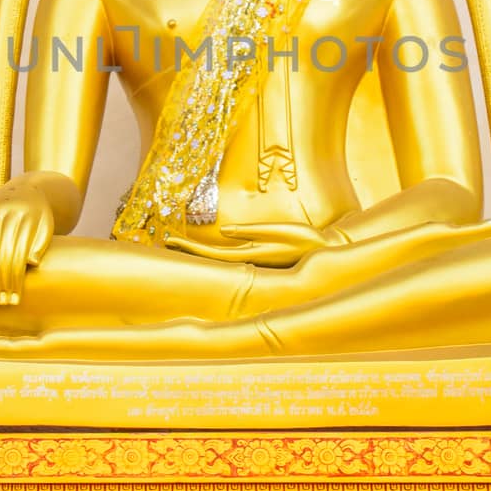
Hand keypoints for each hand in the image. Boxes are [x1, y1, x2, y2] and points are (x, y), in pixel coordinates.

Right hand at [0, 183, 54, 304]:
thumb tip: (31, 264)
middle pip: (1, 254)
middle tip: (1, 302)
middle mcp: (8, 214)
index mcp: (29, 216)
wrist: (24, 190)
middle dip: (1, 281)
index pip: (19, 253)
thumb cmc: (39, 216)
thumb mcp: (47, 226)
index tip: (15, 298)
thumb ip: (41, 244)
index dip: (16, 278)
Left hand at [166, 220, 329, 267]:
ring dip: (198, 252)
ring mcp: (253, 260)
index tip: (170, 241)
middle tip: (165, 241)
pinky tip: (205, 249)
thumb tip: (224, 230)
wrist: (325, 252)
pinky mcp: (258, 255)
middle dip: (188, 250)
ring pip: (218, 258)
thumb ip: (252, 231)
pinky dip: (213, 252)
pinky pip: (229, 255)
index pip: (212, 254)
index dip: (190, 248)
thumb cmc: (305, 240)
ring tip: (179, 244)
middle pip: (210, 257)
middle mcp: (248, 260)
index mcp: (251, 254)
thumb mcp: (280, 231)